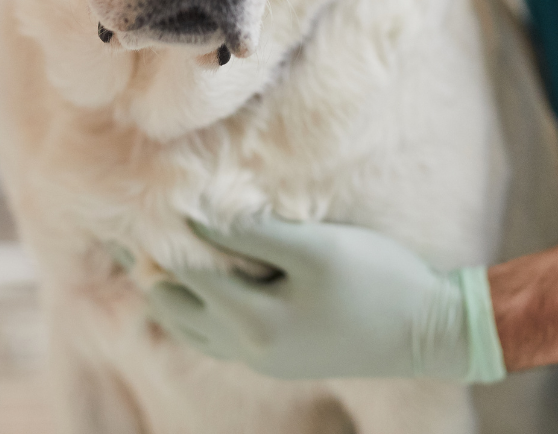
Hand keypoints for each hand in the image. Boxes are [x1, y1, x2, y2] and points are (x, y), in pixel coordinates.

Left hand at [147, 216, 505, 381]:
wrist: (427, 332)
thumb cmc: (376, 280)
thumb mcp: (317, 248)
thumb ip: (255, 234)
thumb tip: (197, 215)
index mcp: (253, 322)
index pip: (185, 272)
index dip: (161, 234)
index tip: (144, 198)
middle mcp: (247, 348)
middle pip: (174, 307)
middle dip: (150, 267)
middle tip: (130, 226)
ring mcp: (261, 358)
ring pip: (190, 327)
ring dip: (169, 289)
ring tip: (151, 250)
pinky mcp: (277, 357)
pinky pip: (214, 335)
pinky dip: (195, 307)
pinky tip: (200, 281)